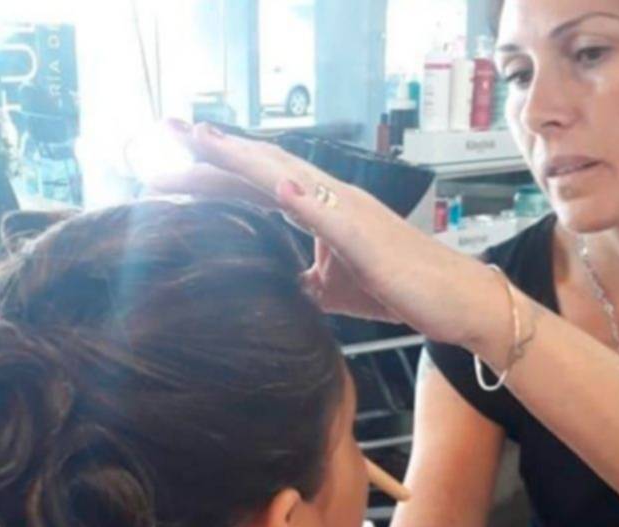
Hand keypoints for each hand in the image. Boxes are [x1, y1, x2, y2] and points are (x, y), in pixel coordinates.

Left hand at [168, 121, 490, 346]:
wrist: (455, 302)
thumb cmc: (399, 287)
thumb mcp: (334, 287)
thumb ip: (302, 277)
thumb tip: (276, 284)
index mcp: (319, 207)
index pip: (254, 184)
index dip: (211, 171)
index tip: (166, 165)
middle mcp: (330, 198)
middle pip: (260, 168)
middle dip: (210, 151)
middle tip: (163, 132)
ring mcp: (350, 212)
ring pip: (288, 176)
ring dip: (244, 158)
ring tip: (201, 139)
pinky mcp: (369, 236)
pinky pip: (333, 214)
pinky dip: (304, 198)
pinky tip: (275, 187)